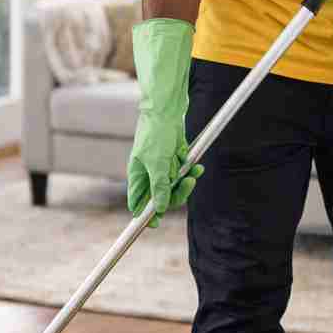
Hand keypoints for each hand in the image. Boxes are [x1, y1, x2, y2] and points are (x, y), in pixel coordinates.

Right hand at [127, 19, 203, 226]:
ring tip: (194, 171)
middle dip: (176, 193)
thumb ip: (159, 187)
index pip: (137, 201)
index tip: (154, 226)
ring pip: (175, 183)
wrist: (167, 106)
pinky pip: (183, 169)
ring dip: (186, 179)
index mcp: (137, 174)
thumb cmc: (157, 133)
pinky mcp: (174, 154)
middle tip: (188, 185)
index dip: (146, 214)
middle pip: (160, 195)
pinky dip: (190, 167)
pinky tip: (195, 162)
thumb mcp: (158, 164)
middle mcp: (148, 170)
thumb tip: (159, 209)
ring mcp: (162, 163)